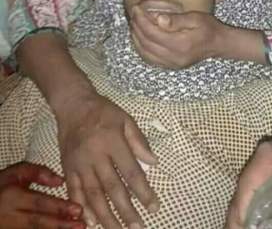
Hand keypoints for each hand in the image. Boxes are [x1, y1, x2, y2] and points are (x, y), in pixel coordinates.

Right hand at [0, 162, 83, 228]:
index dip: (59, 207)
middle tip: (81, 224)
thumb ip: (37, 172)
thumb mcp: (16, 172)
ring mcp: (10, 228)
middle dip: (61, 224)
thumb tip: (60, 180)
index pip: (39, 203)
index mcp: (13, 197)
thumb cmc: (2, 186)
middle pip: (39, 222)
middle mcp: (11, 216)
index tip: (78, 209)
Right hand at [57, 90, 157, 228]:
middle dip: (126, 210)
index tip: (154, 207)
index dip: (143, 191)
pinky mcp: (67, 167)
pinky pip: (73, 191)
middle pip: (112, 188)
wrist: (73, 104)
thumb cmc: (104, 111)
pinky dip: (81, 208)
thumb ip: (139, 141)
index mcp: (113, 141)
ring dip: (105, 216)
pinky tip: (89, 222)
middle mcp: (95, 154)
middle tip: (137, 228)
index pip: (131, 171)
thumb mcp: (126, 119)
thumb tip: (154, 163)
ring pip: (93, 194)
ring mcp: (79, 163)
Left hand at [131, 7, 225, 68]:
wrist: (219, 44)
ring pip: (145, 53)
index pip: (152, 33)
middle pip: (146, 43)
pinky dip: (141, 48)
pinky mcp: (171, 66)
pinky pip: (150, 59)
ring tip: (135, 24)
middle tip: (134, 14)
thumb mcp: (196, 18)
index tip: (137, 9)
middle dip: (137, 27)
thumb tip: (158, 19)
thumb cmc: (209, 28)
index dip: (141, 20)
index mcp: (180, 44)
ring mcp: (172, 64)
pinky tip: (140, 38)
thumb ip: (176, 20)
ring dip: (136, 38)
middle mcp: (174, 57)